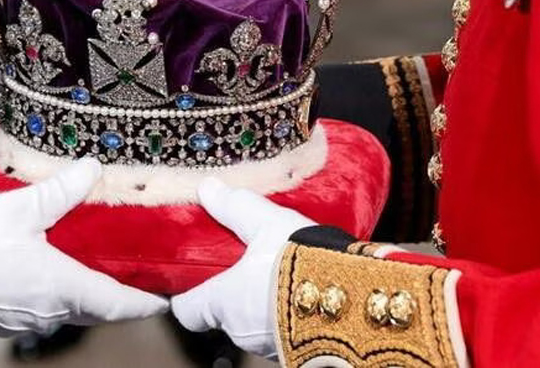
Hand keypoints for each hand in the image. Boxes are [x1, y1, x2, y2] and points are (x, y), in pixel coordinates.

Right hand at [0, 159, 167, 335]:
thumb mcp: (20, 208)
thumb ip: (61, 190)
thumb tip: (92, 168)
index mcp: (63, 287)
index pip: (119, 304)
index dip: (146, 302)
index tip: (166, 298)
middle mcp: (50, 310)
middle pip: (98, 309)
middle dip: (120, 296)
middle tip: (137, 275)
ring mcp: (26, 317)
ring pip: (71, 309)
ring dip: (89, 293)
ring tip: (98, 264)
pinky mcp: (5, 314)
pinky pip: (45, 307)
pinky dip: (60, 292)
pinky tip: (54, 267)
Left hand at [171, 179, 314, 357]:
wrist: (354, 296)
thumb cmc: (300, 262)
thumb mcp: (265, 223)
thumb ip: (234, 207)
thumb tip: (208, 189)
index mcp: (222, 301)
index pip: (186, 311)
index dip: (185, 296)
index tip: (189, 281)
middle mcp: (241, 331)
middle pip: (220, 316)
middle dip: (229, 294)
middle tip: (241, 266)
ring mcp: (270, 345)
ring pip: (253, 324)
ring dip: (260, 304)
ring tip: (276, 273)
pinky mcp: (299, 349)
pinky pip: (283, 330)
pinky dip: (285, 314)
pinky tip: (301, 289)